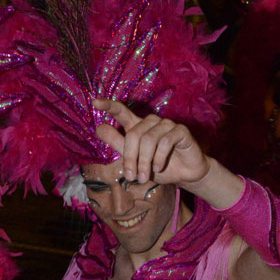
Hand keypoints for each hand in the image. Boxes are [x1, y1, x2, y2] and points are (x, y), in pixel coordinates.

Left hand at [93, 98, 209, 189]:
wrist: (184, 175)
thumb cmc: (158, 166)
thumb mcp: (134, 160)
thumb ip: (118, 144)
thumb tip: (99, 128)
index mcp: (138, 126)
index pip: (121, 111)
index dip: (109, 106)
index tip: (95, 102)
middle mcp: (151, 122)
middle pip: (133, 134)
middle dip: (130, 158)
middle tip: (131, 177)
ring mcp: (166, 124)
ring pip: (148, 140)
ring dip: (144, 162)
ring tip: (144, 177)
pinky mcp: (180, 130)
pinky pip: (165, 142)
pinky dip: (159, 158)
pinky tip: (159, 168)